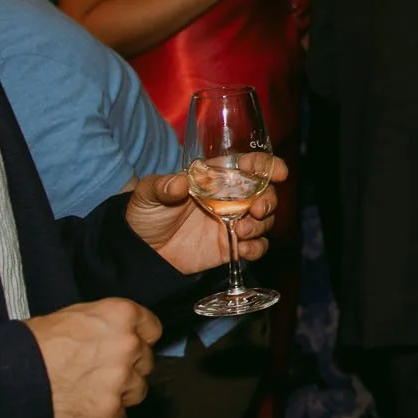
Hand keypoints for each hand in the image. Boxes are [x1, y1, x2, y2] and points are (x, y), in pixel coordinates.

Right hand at [27, 297, 161, 417]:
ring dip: (119, 393)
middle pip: (145, 362)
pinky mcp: (108, 411)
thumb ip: (106, 325)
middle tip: (99, 371)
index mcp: (121, 316)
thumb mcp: (74, 316)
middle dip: (128, 368)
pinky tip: (84, 409)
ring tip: (90, 391)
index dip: (139, 339)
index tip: (130, 347)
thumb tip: (117, 334)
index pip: (152, 329)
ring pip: (137, 391)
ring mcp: (120, 380)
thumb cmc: (34, 345)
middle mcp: (128, 346)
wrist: (11, 378)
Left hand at [126, 154, 288, 270]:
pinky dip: (256, 248)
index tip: (277, 172)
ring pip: (265, 220)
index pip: (250, 165)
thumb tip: (179, 183)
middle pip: (266, 193)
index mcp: (217, 178)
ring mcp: (233, 223)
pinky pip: (256, 247)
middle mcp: (231, 198)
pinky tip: (243, 249)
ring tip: (240, 231)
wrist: (141, 251)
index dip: (267, 165)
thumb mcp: (148, 194)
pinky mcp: (230, 246)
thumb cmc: (146, 213)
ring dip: (261, 225)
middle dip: (269, 200)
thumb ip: (163, 186)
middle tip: (257, 209)